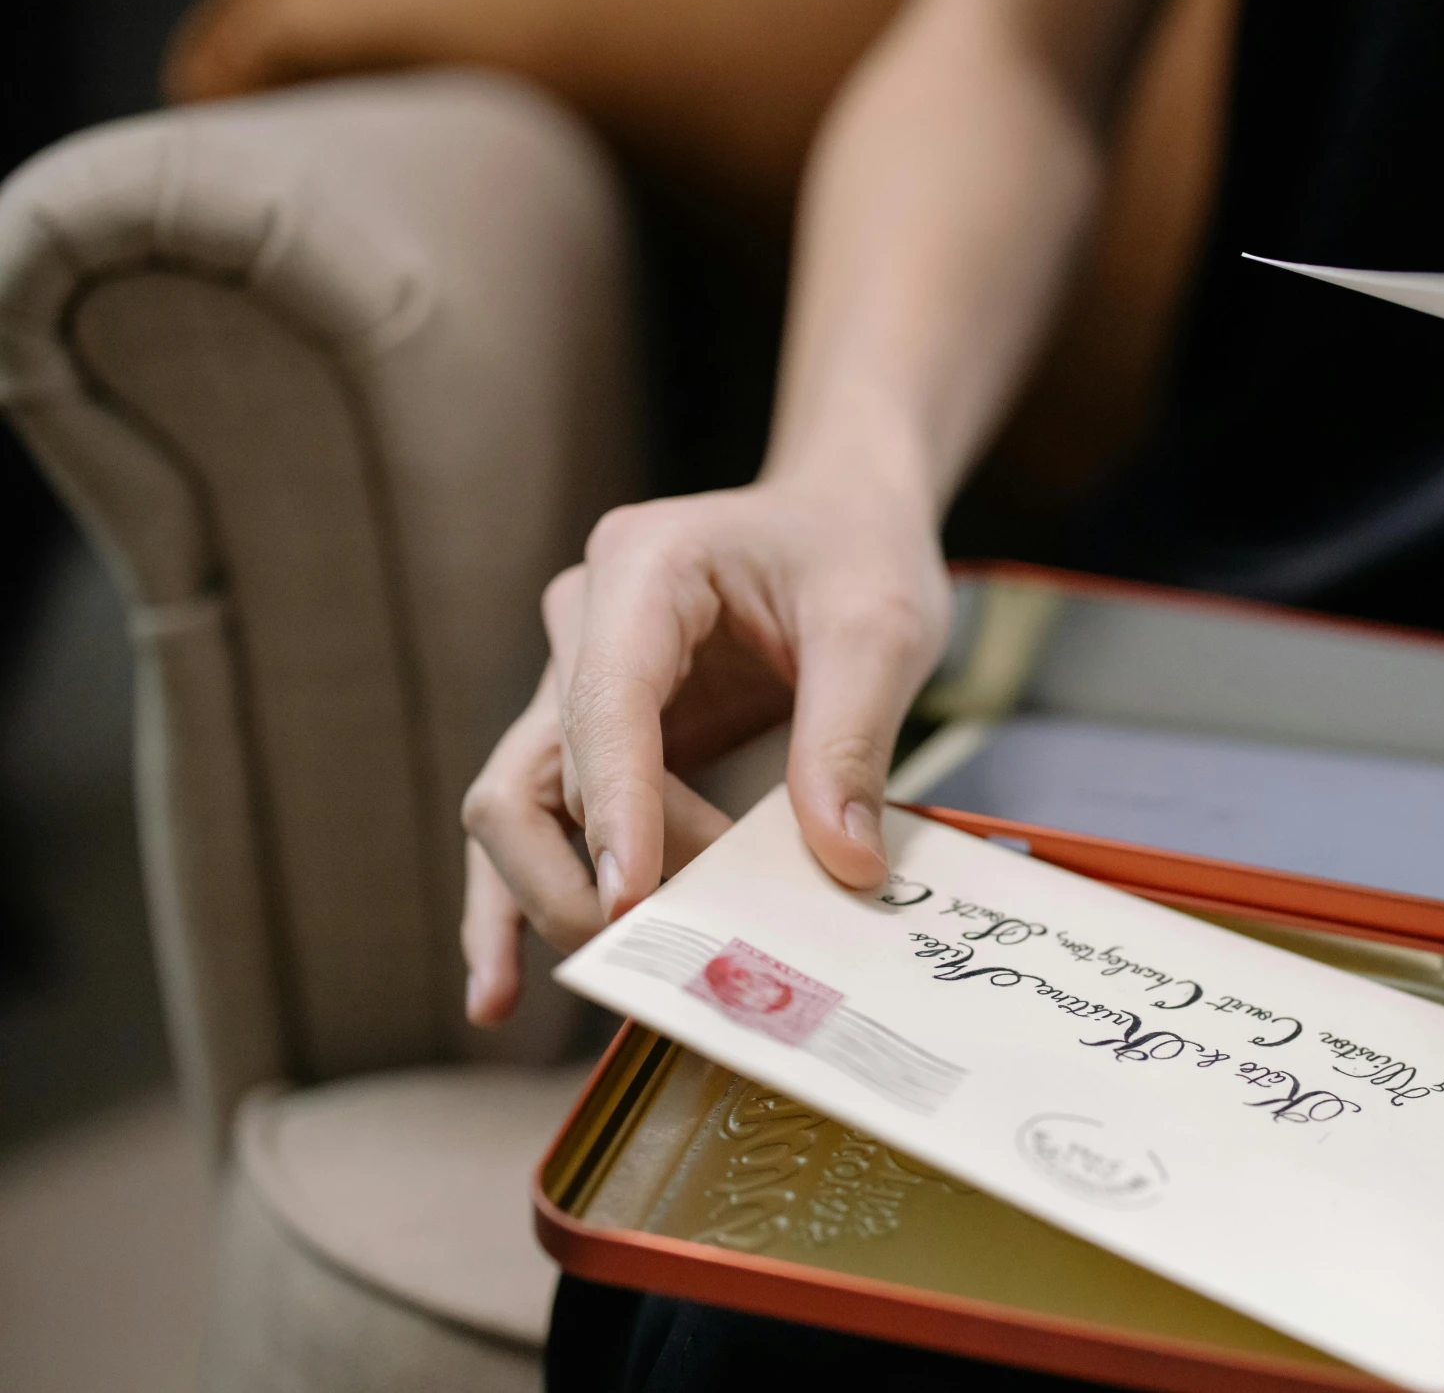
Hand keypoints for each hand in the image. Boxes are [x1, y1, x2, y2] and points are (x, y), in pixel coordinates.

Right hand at [458, 473, 950, 1024]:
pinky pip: (542, 825)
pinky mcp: (592, 739)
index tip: (632, 901)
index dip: (615, 808)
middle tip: (669, 945)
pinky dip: (522, 902)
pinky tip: (498, 990)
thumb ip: (852, 738)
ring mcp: (574, 682)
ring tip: (609, 979)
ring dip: (555, 899)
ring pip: (516, 810)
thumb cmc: (858, 551)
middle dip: (585, 874)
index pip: (604, 704)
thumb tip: (842, 865)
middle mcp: (582, 625)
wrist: (843, 517)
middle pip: (532, 773)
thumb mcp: (881, 627)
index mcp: (643, 570)